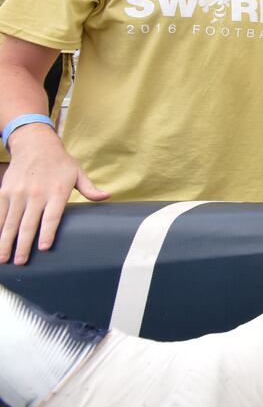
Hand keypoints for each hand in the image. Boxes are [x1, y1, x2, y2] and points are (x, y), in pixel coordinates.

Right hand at [0, 140, 109, 264]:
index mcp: (57, 191)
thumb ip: (90, 189)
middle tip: (22, 262)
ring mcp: (18, 193)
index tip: (44, 248)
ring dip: (6, 242)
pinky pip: (0, 214)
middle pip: (28, 224)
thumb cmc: (60, 162)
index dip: (47, 233)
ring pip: (11, 222)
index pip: (51, 216)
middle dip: (23, 245)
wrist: (35, 144)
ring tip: (4, 259)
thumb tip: (107, 196)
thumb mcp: (78, 173)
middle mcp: (36, 194)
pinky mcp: (5, 191)